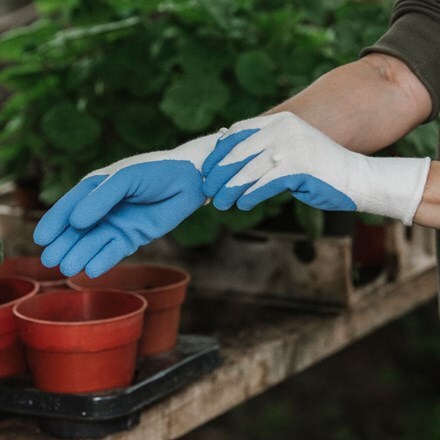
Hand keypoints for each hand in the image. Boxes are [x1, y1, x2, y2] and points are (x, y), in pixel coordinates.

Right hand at [34, 132, 222, 277]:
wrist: (189, 181)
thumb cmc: (156, 172)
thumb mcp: (126, 179)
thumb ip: (102, 198)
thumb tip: (77, 221)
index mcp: (97, 187)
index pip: (70, 205)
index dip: (56, 222)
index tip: (42, 239)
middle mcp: (104, 207)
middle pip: (79, 229)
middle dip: (64, 244)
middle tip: (50, 261)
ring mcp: (118, 222)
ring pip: (94, 242)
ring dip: (80, 254)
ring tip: (68, 268)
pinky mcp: (134, 236)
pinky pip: (115, 250)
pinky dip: (103, 259)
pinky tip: (91, 269)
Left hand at [202, 112, 430, 224]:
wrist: (354, 178)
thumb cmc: (317, 169)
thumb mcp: (289, 149)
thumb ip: (264, 149)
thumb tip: (228, 161)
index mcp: (279, 120)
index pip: (238, 133)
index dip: (218, 153)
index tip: (207, 170)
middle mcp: (283, 129)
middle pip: (238, 153)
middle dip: (218, 175)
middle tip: (208, 191)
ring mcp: (291, 147)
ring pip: (247, 172)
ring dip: (229, 190)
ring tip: (220, 203)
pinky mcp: (298, 168)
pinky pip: (263, 185)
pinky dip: (249, 196)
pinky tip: (242, 204)